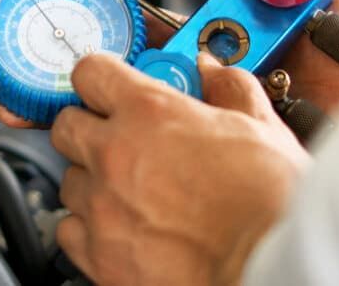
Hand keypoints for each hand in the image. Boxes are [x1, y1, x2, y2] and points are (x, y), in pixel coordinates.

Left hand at [51, 52, 309, 285]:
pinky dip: (88, 227)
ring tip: (128, 191)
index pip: (90, 72)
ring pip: (68, 180)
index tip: (107, 86)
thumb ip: (231, 90)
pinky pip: (68, 229)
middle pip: (66, 126)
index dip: (99, 76)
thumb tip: (215, 74)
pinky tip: (119, 227)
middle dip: (87, 127)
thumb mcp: (262, 129)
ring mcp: (102, 207)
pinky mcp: (99, 256)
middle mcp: (114, 155)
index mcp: (150, 113)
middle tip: (116, 137)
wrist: (270, 267)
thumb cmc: (271, 205)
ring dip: (91, 181)